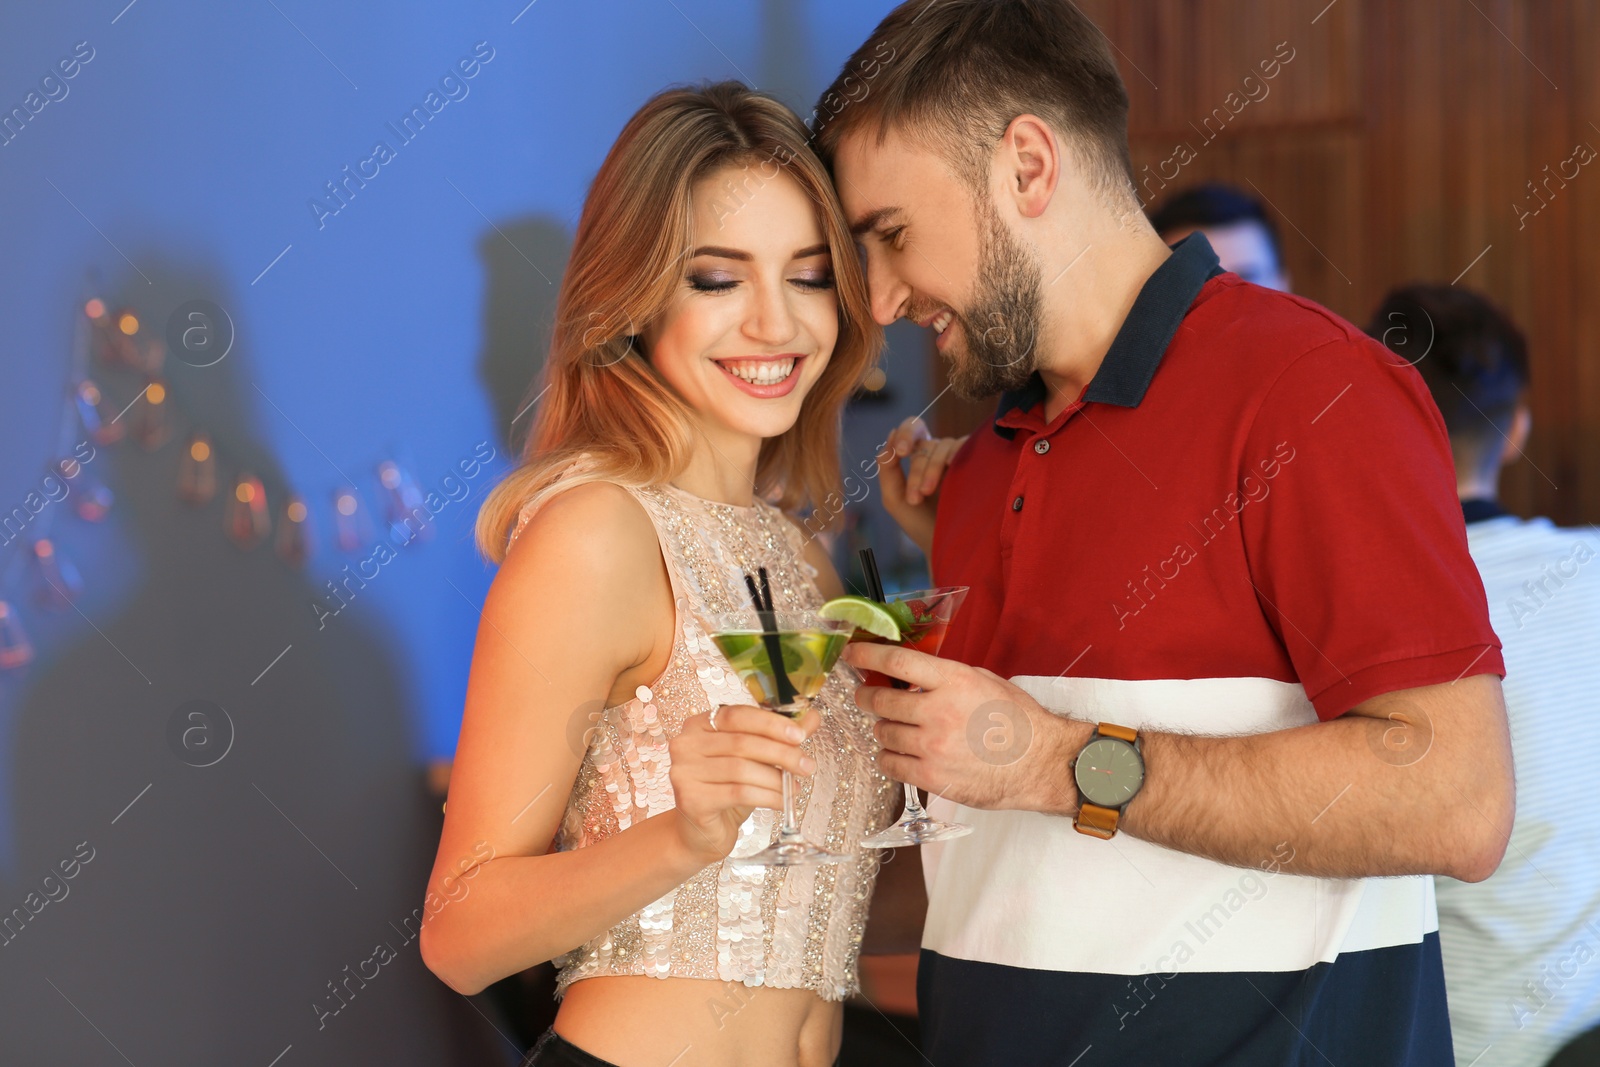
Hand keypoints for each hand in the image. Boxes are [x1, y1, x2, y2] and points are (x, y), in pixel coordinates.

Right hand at [667, 703, 820, 863]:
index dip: (770, 723)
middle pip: (741, 742)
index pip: (737, 715)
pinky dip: (768, 796)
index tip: (799, 735)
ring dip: (776, 778)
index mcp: (698, 724)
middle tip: (806, 765)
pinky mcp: (691, 799)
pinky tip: (783, 801)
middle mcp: (685, 744)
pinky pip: (739, 793)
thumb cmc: (726, 790)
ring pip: (742, 769)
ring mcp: (684, 772)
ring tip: (795, 787)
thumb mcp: (753, 760)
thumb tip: (811, 718)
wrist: (700, 833)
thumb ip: (778, 736)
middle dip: (781, 753)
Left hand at [842, 642, 1089, 814]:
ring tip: (894, 728)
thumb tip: (910, 674)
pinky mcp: (932, 777)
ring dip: (883, 729)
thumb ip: (945, 677)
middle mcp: (938, 711)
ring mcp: (933, 746)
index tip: (852, 652)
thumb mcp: (984, 681)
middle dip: (867, 696)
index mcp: (953, 681)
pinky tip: (898, 754)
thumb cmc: (1017, 721)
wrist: (1040, 763)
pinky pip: (890, 765)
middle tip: (866, 696)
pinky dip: (888, 757)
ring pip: (883, 734)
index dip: (867, 654)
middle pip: (881, 700)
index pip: (897, 661)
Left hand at [876, 417, 966, 558]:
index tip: (901, 452)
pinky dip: (954, 457)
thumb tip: (891, 435)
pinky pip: (964, 447)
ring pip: (942, 447)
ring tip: (925, 494)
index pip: (912, 429)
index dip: (906, 434)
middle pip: (925, 443)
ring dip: (931, 470)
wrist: (943, 544)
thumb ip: (887, 468)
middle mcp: (938, 451)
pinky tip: (950, 472)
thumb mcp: (894, 497)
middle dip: (917, 469)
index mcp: (918, 454)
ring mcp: (958, 455)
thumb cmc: (918, 522)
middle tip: (914, 496)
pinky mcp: (976, 462)